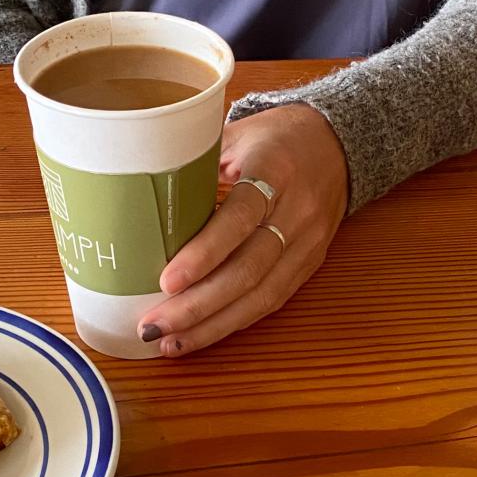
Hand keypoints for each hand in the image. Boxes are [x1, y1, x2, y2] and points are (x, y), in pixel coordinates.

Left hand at [139, 103, 348, 357]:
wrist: (336, 145)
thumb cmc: (274, 138)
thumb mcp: (235, 134)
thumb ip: (195, 164)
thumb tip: (140, 197)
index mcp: (276, 170)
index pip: (240, 217)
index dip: (205, 253)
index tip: (167, 280)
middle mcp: (297, 212)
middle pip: (249, 270)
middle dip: (198, 305)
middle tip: (153, 324)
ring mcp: (306, 244)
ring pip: (261, 296)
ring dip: (211, 325)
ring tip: (169, 342)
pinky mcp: (307, 266)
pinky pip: (270, 301)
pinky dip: (232, 322)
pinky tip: (200, 335)